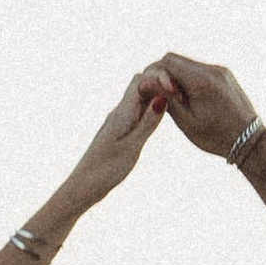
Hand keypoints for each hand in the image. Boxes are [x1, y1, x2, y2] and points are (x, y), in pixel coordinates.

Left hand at [51, 72, 169, 218]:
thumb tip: (163, 97)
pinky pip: (138, 111)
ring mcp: (119, 121)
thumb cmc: (105, 170)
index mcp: (121, 113)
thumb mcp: (132, 147)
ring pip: (140, 97)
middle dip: (160, 82)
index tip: (176, 90)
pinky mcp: (120, 131)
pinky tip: (161, 117)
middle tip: (181, 94)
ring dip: (157, 95)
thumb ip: (148, 122)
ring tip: (177, 103)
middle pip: (140, 84)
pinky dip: (151, 109)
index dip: (159, 78)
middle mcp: (119, 112)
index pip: (141, 80)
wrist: (83, 186)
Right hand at [144, 54, 260, 158]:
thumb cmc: (216, 136)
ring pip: (188, 63)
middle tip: (158, 93)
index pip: (168, 61)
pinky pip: (200, 69)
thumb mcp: (185, 121)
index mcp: (201, 81)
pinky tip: (190, 98)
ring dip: (177, 76)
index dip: (153, 72)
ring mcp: (221, 70)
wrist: (249, 140)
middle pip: (177, 59)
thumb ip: (165, 98)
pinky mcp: (226, 74)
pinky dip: (190, 79)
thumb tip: (145, 81)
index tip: (148, 87)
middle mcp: (212, 70)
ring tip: (176, 99)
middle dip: (164, 74)